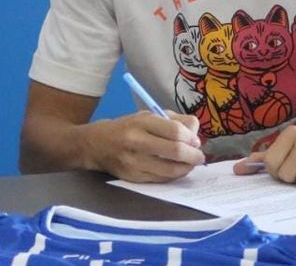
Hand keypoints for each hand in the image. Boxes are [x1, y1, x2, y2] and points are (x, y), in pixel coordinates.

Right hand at [88, 111, 202, 182]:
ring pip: (170, 170)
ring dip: (187, 168)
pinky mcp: (133, 177)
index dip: (191, 138)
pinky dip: (174, 175)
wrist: (96, 145)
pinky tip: (176, 169)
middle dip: (194, 155)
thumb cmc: (127, 127)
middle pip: (175, 151)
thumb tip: (195, 133)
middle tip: (199, 156)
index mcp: (141, 122)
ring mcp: (134, 162)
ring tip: (190, 163)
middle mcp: (136, 141)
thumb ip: (174, 121)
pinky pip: (161, 179)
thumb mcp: (147, 116)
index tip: (195, 140)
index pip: (175, 131)